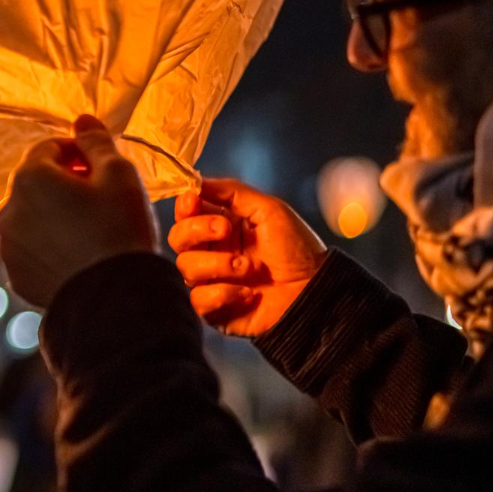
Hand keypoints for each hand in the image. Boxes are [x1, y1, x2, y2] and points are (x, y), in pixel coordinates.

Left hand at [0, 115, 157, 306]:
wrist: (115, 301)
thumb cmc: (120, 230)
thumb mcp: (119, 175)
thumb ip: (96, 142)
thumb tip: (82, 120)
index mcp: (29, 178)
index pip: (49, 148)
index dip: (77, 152)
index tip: (101, 168)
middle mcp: (8, 209)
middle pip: (35, 182)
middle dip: (63, 183)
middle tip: (99, 198)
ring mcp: (7, 245)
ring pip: (30, 216)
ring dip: (52, 214)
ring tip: (88, 230)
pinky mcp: (14, 274)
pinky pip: (29, 248)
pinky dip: (47, 244)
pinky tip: (76, 254)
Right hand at [167, 179, 325, 335]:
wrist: (315, 291)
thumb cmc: (297, 249)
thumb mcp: (268, 210)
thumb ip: (232, 192)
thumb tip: (196, 181)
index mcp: (221, 228)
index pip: (186, 214)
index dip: (184, 206)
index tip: (194, 200)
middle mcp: (212, 253)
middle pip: (177, 238)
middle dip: (197, 230)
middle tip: (226, 229)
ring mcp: (212, 281)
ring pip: (186, 267)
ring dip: (218, 264)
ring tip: (249, 268)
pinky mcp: (215, 310)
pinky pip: (199, 299)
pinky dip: (223, 294)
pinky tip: (248, 293)